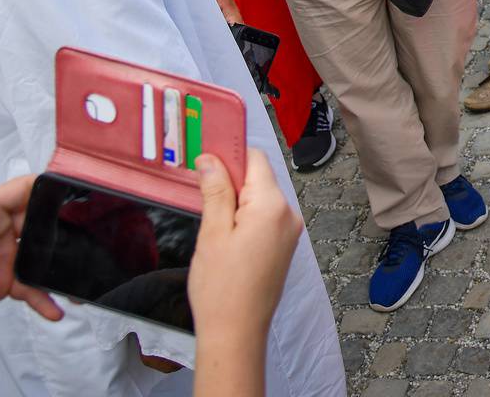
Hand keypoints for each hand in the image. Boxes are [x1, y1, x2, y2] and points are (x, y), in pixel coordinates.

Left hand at [0, 177, 61, 369]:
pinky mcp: (0, 285)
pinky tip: (53, 308)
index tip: (78, 190)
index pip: (20, 193)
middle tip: (90, 241)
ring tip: (74, 283)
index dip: (47, 187)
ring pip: (39, 257)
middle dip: (64, 231)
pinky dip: (44, 297)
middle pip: (38, 224)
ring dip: (57, 268)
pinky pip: (30, 286)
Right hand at [188, 151, 300, 356]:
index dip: (229, 155)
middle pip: (258, 179)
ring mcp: (290, 232)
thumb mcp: (212, 233)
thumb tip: (211, 159)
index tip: (205, 156)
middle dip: (230, 181)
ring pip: (260, 199)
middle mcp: (288, 214)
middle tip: (199, 190)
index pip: (255, 160)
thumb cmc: (221, 288)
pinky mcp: (284, 247)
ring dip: (235, 201)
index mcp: (272, 206)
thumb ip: (215, 191)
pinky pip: (265, 218)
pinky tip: (224, 234)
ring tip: (209, 220)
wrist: (237, 333)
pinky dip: (245, 217)